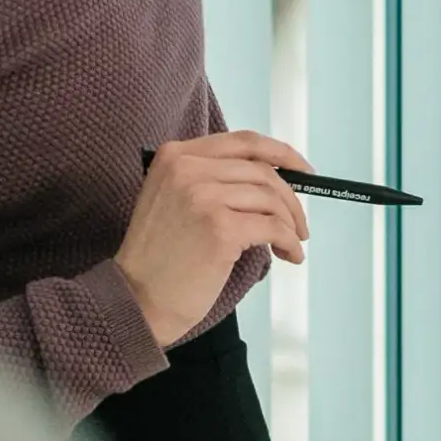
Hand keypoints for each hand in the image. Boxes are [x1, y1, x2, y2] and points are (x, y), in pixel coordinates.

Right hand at [117, 131, 313, 345]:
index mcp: (175, 155)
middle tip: (299, 225)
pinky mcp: (220, 227)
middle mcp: (187, 168)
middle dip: (290, 199)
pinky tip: (290, 256)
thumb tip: (273, 179)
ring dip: (291, 224)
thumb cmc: (159, 258)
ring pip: (271, 199)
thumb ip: (212, 179)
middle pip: (262, 171)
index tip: (303, 170)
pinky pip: (273, 227)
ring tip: (291, 245)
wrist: (137, 299)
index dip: (281, 153)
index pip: (243, 142)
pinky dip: (289, 242)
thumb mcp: (174, 199)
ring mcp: (203, 196)